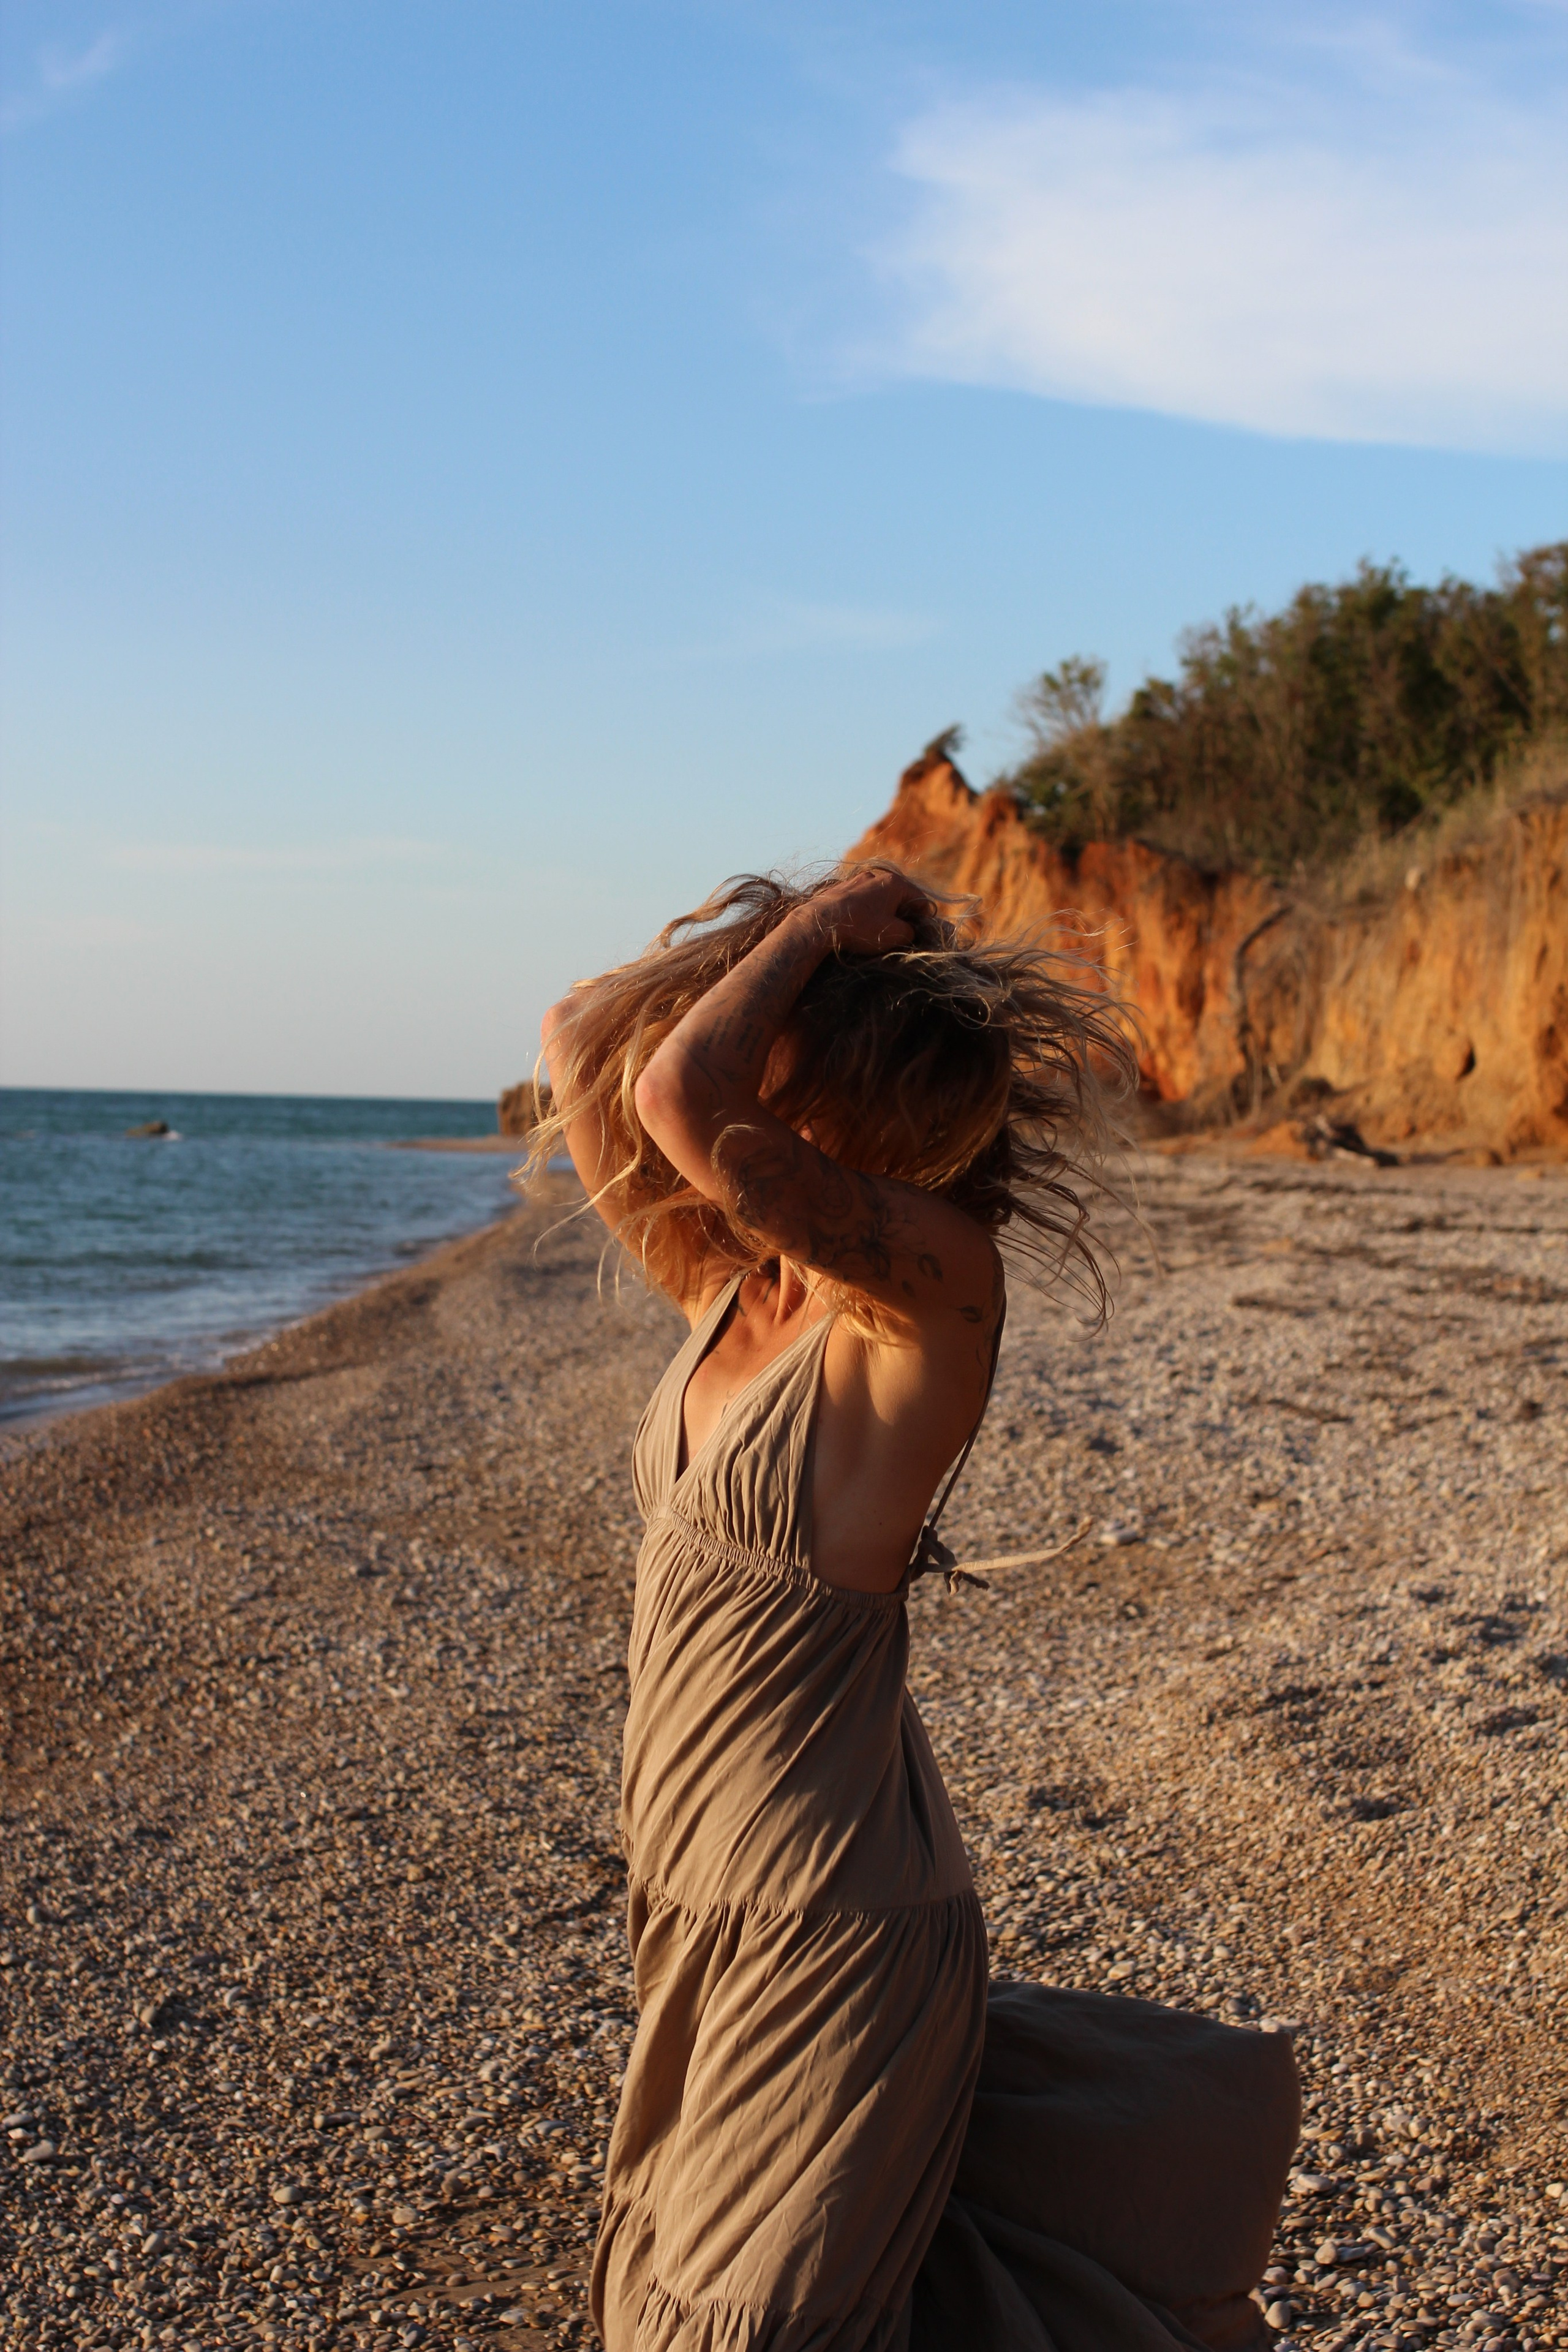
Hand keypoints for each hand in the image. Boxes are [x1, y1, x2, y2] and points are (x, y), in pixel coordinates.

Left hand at [809, 866, 927, 955]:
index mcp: (894, 883)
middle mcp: (875, 876)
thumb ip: (910, 931)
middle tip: (900, 932)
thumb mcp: (895, 935)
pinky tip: (858, 925)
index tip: (921, 931)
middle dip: (902, 913)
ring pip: (877, 897)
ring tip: (878, 930)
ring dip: (882, 912)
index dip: (924, 916)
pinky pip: (859, 900)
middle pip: (898, 895)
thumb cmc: (861, 928)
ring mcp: (855, 881)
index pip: (919, 898)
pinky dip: (864, 910)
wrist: (820, 923)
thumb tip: (909, 930)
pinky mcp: (839, 890)